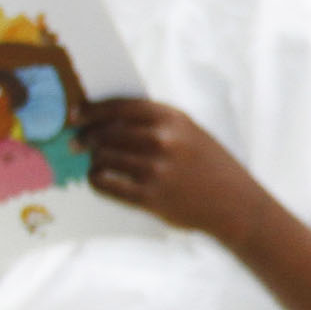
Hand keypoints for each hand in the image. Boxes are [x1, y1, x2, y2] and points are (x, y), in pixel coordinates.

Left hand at [77, 98, 257, 245]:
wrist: (234, 203)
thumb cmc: (209, 164)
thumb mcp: (188, 131)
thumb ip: (154, 121)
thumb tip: (106, 118)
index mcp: (172, 118)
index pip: (119, 107)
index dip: (92, 109)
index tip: (76, 113)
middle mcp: (162, 141)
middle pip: (106, 133)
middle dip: (86, 137)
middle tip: (77, 142)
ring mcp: (155, 170)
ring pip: (103, 158)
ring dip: (93, 159)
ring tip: (94, 162)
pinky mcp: (149, 198)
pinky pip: (106, 184)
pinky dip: (96, 180)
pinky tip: (98, 179)